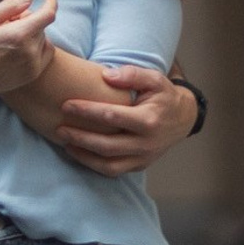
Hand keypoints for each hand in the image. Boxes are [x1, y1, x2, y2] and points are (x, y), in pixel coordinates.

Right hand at [0, 0, 55, 99]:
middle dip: (29, 20)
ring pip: (43, 39)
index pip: (47, 15)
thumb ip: (9, 6)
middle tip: (8, 24)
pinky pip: (45, 53)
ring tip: (11, 38)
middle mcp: (30, 51)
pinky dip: (39, 46)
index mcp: (19, 35)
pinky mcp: (33, 74)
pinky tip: (22, 47)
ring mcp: (33, 65)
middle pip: (41, 26)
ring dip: (32, 33)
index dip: (51, 4)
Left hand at [54, 65, 195, 176]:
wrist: (184, 119)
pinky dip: (93, 165)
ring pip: (109, 164)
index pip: (112, 117)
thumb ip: (132, 74)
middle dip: (80, 138)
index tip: (66, 105)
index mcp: (149, 120)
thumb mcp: (155, 78)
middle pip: (106, 145)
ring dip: (83, 156)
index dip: (87, 111)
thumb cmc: (164, 96)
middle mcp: (146, 143)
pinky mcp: (139, 166)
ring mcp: (143, 158)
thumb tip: (106, 75)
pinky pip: (114, 170)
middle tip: (59, 129)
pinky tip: (79, 153)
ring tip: (65, 143)